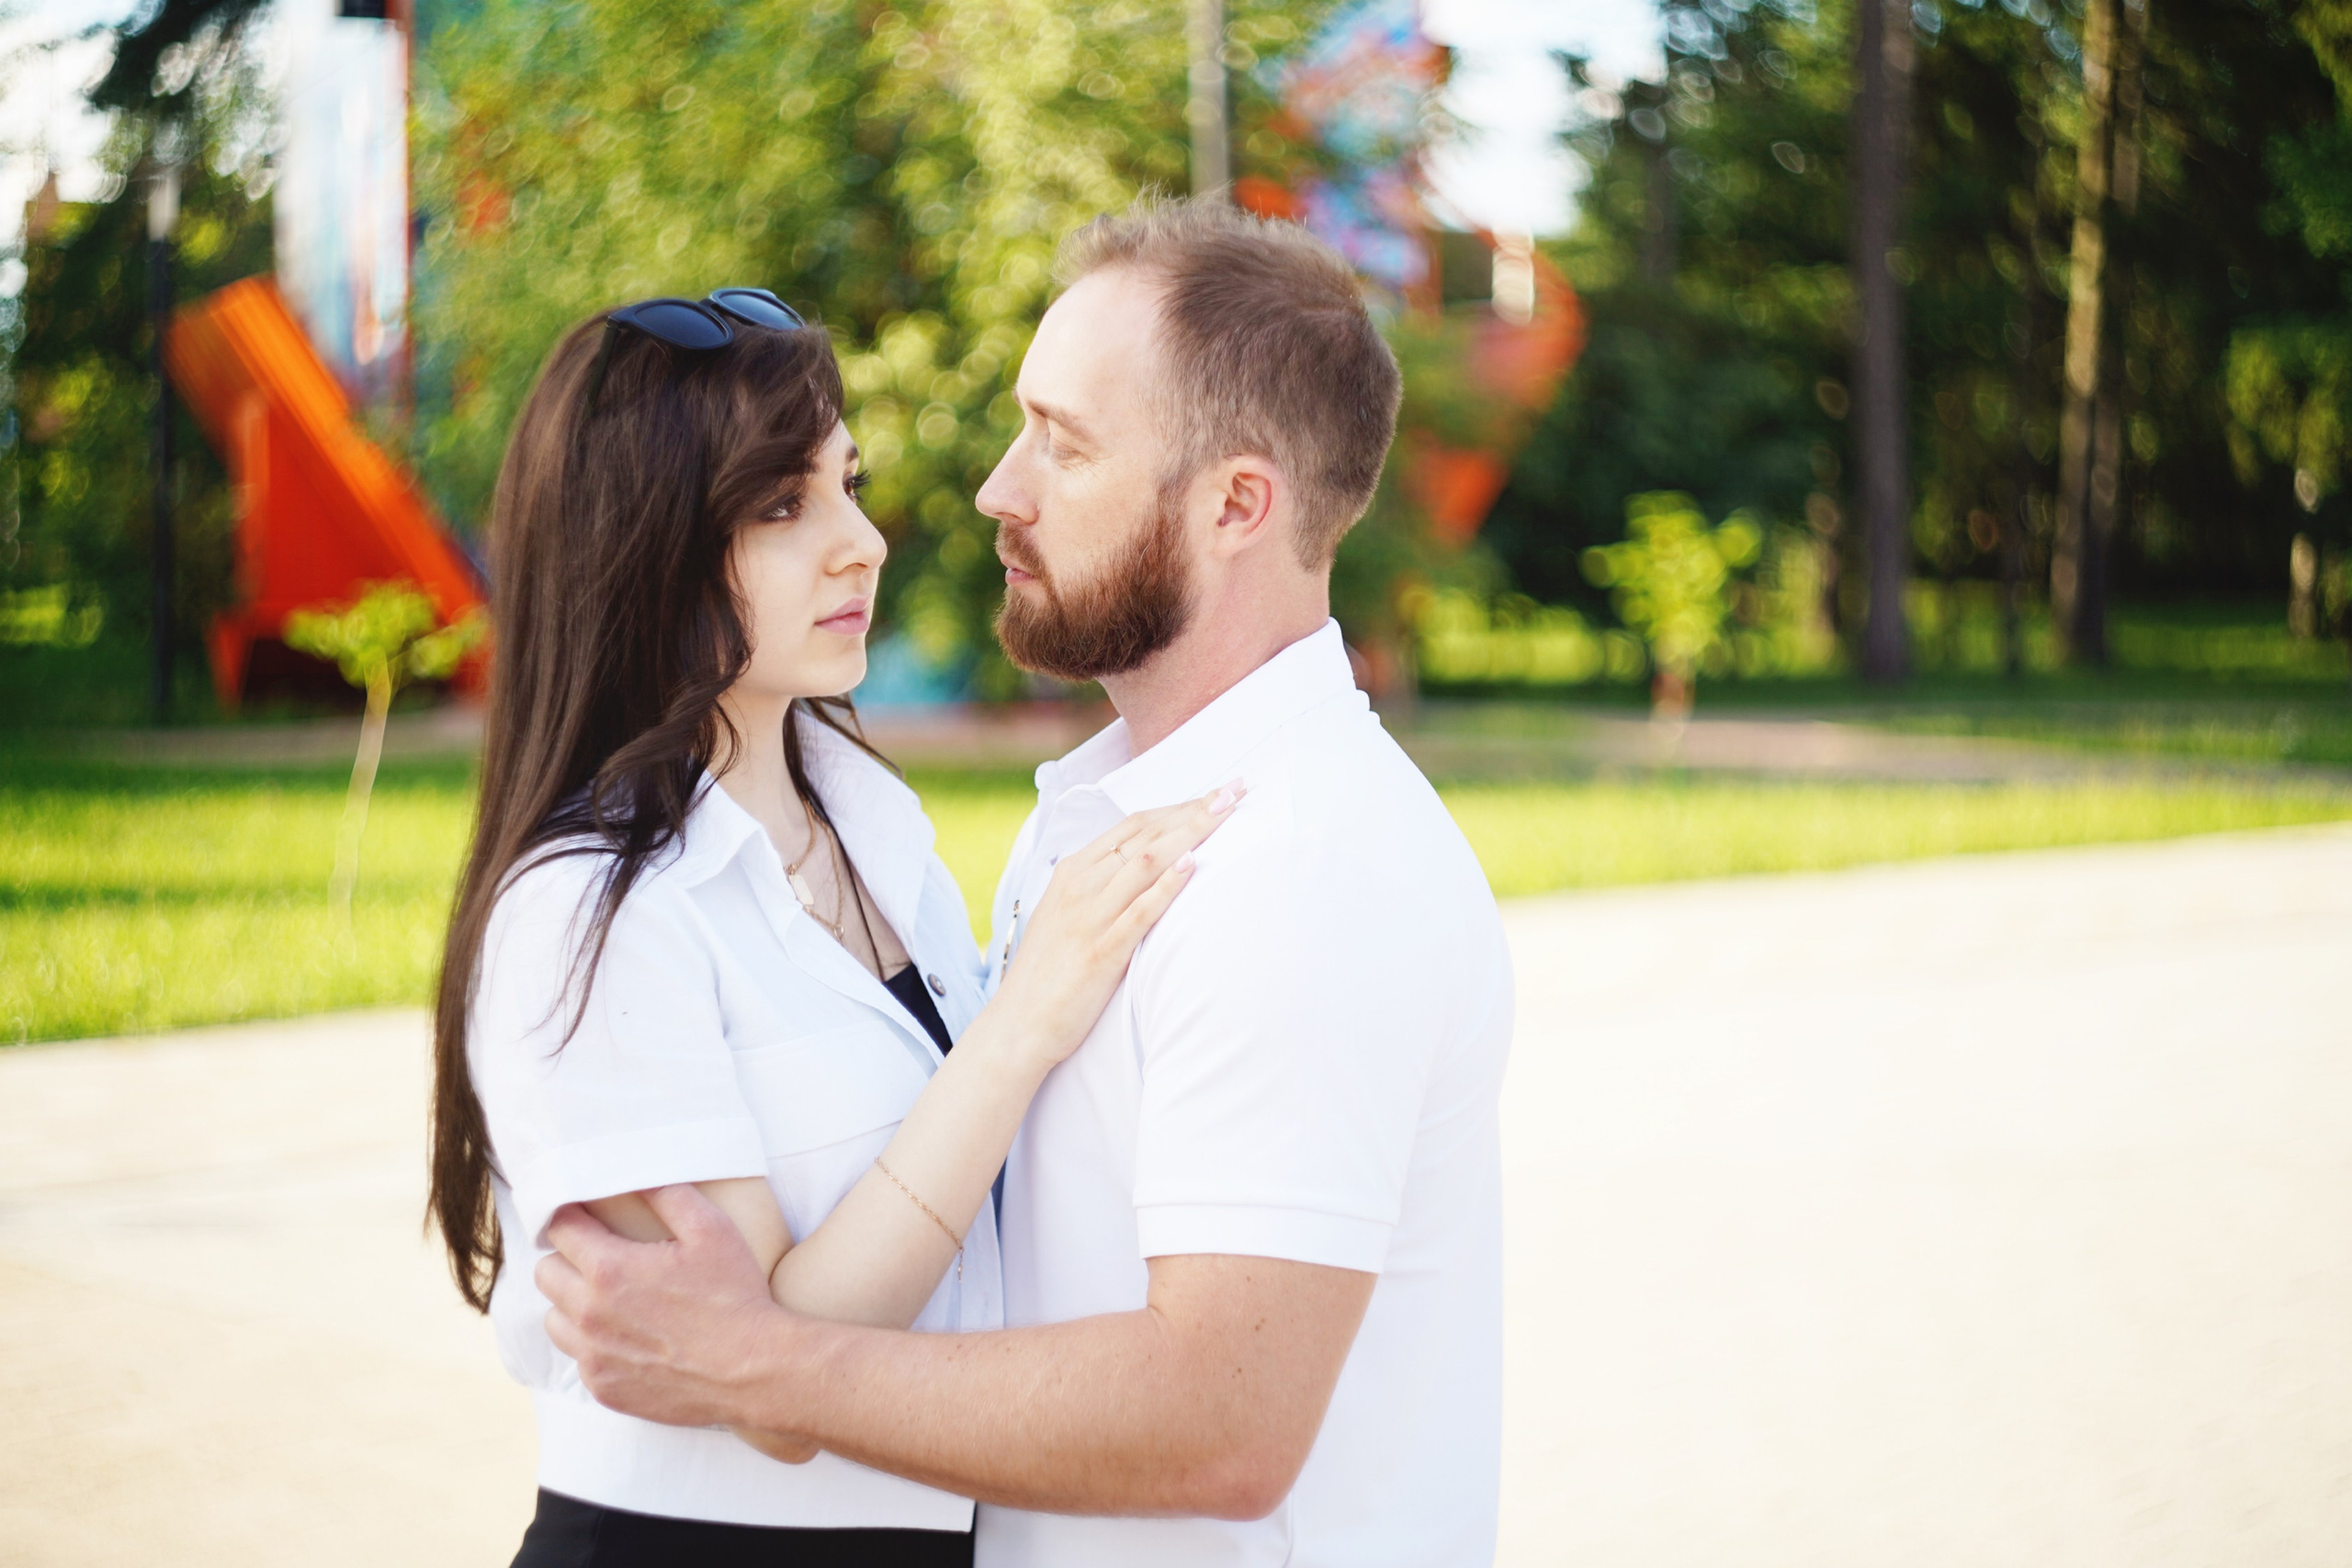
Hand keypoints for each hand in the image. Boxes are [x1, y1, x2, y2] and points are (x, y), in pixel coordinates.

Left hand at [538, 1184, 811, 1436]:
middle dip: (568, 1257)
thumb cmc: (733, 1297)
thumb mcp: (710, 1230)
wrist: (752, 1370)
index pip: (560, 1228)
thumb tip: (635, 1175)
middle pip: (545, 1272)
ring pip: (553, 1318)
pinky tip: (629, 1337)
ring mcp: (593, 1356)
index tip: (587, 1216)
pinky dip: (593, 1344)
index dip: (572, 1215)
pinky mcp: (603, 1388)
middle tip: (603, 1256)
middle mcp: (589, 1314)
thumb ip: (667, 1195)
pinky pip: (577, 1358)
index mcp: (610, 1269)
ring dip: (572, 1302)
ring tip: (610, 1299)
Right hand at [991, 782, 1242, 1068]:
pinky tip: (1191, 865)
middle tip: (1235, 790)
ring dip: (1191, 833)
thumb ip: (1098, 886)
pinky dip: (1166, 886)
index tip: (1213, 795)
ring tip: (1226, 811)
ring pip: (1147, 862)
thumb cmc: (1049, 971)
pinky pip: (1139, 912)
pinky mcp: (1102, 953)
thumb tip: (1135, 866)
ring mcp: (1091, 917)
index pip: (1134, 826)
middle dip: (1194, 810)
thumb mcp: (1066, 914)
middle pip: (1146, 835)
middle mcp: (1081, 886)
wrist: (1019, 1024)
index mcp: (1073, 871)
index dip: (1177, 807)